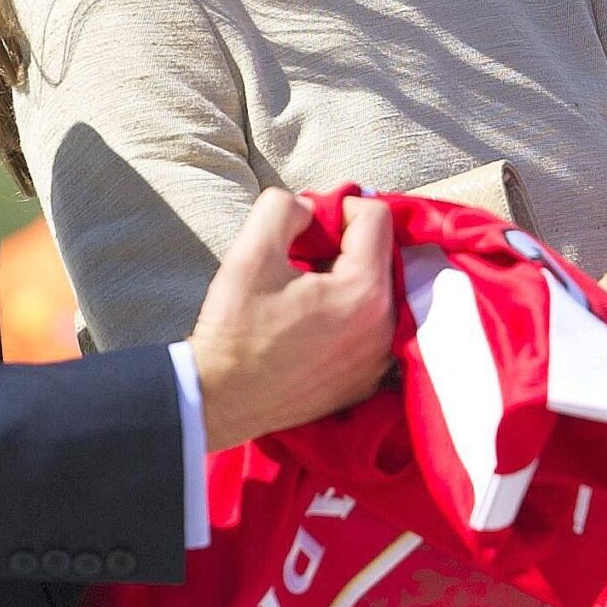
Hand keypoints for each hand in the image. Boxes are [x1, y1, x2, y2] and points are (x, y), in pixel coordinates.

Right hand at [189, 189, 395, 450]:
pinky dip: (349, 315)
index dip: (338, 207)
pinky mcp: (366, 381)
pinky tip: (311, 323)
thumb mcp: (251, 254)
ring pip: (376, 292)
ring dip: (346, 279)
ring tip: (303, 292)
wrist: (220, 400)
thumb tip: (310, 207)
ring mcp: (378, 359)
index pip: (376, 217)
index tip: (305, 226)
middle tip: (300, 257)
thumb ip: (284, 208)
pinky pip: (371, 328)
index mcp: (364, 291)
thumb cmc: (235, 329)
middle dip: (343, 244)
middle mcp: (385, 328)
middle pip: (380, 255)